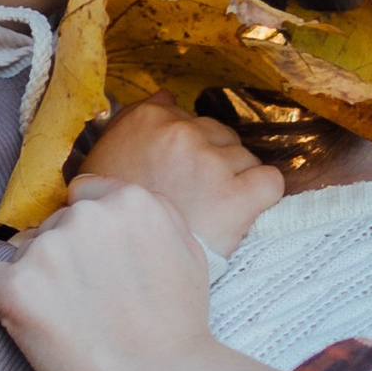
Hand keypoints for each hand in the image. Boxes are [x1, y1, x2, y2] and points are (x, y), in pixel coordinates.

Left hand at [0, 178, 277, 370]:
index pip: (82, 196)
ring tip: (66, 324)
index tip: (94, 269)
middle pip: (50, 227)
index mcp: (130, 200)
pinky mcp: (18, 288)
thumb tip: (109, 203)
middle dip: (60, 260)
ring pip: (19, 253)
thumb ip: (151, 215)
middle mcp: (87, 215)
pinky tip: (27, 326)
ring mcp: (50, 250)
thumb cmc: (179, 329)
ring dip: (33, 282)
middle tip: (85, 307)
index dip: (84, 234)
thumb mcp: (187, 250)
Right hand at [76, 100, 284, 255]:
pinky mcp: (237, 196)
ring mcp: (210, 163)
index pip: (187, 118)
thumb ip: (132, 123)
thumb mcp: (101, 164)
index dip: (186, 149)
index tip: (178, 174)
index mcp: (144, 120)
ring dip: (235, 181)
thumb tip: (166, 96)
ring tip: (210, 212)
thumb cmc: (110, 220)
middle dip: (213, 164)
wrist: (123, 273)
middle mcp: (179, 134)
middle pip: (220, 136)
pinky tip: (243, 211)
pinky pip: (270, 181)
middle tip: (195, 197)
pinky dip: (263, 195)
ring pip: (245, 159)